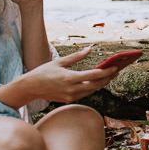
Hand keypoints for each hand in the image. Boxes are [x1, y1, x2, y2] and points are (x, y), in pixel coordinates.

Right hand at [2, 46, 116, 106]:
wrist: (30, 88)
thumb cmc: (44, 72)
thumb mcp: (59, 61)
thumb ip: (76, 56)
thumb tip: (90, 49)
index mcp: (69, 78)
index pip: (93, 76)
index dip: (106, 72)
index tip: (115, 67)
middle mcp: (71, 89)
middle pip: (96, 85)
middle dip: (108, 78)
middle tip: (117, 71)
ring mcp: (70, 96)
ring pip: (92, 90)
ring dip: (102, 83)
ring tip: (110, 75)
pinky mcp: (69, 100)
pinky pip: (85, 93)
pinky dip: (93, 87)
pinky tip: (98, 81)